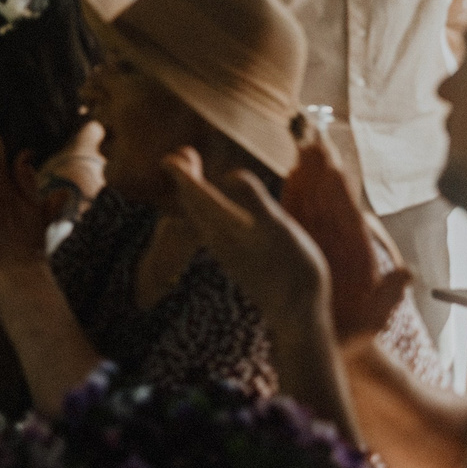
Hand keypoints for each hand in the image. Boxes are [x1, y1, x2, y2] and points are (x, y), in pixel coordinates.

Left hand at [163, 148, 349, 339]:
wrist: (296, 312)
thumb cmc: (293, 268)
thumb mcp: (279, 228)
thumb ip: (255, 200)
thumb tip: (231, 174)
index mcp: (225, 226)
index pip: (195, 194)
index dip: (182, 173)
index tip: (170, 156)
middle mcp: (218, 237)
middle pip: (190, 203)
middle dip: (184, 179)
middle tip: (181, 155)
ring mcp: (225, 249)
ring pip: (197, 216)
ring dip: (193, 193)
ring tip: (195, 174)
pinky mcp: (234, 258)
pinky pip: (207, 227)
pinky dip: (205, 208)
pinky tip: (215, 207)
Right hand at [279, 138, 412, 340]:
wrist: (345, 343)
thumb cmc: (359, 331)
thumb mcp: (376, 317)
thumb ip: (390, 295)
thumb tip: (408, 273)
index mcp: (358, 256)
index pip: (349, 218)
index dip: (343, 193)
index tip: (338, 169)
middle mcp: (341, 244)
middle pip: (331, 201)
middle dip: (323, 171)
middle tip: (315, 139)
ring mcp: (324, 242)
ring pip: (315, 203)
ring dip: (310, 175)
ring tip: (303, 146)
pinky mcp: (309, 246)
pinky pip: (299, 217)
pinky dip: (294, 195)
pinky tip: (290, 174)